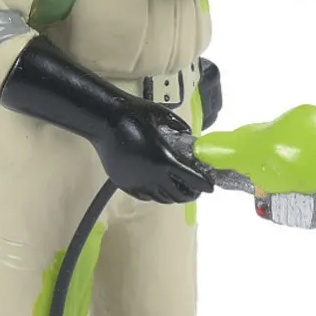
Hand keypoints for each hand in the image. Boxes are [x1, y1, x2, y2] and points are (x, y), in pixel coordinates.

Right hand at [95, 100, 213, 203]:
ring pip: (162, 199)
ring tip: (179, 189)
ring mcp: (138, 182)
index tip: (210, 186)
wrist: (104, 120)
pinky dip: (157, 195)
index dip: (204, 184)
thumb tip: (188, 137)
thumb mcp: (164, 116)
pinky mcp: (125, 184)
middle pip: (178, 195)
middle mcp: (152, 176)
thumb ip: (180, 129)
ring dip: (174, 196)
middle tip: (196, 189)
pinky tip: (160, 188)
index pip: (192, 179)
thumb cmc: (133, 115)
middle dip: (191, 193)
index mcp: (165, 159)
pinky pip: (146, 197)